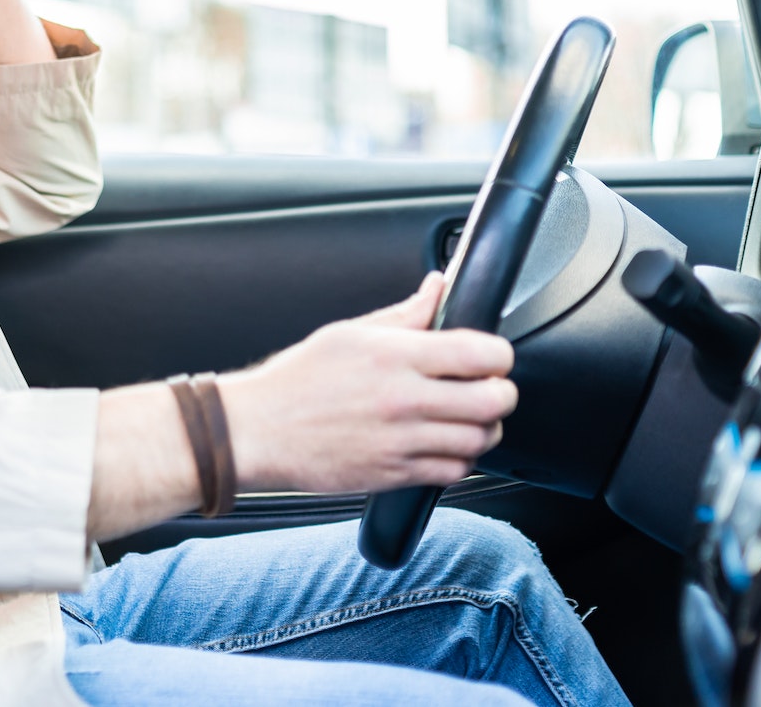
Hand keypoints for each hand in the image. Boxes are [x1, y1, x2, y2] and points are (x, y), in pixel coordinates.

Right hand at [217, 274, 517, 493]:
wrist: (259, 432)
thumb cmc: (299, 380)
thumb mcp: (351, 333)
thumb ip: (406, 314)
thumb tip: (438, 287)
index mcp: (396, 355)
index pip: (482, 353)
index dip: (498, 355)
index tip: (491, 357)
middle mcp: (404, 399)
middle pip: (494, 400)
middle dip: (501, 393)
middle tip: (488, 388)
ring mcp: (402, 441)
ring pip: (481, 440)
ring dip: (485, 428)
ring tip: (469, 418)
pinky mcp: (395, 474)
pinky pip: (454, 472)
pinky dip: (461, 459)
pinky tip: (446, 444)